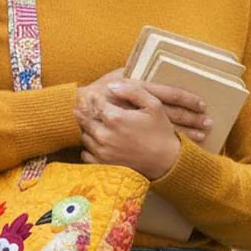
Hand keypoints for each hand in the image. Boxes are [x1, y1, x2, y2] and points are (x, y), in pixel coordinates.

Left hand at [74, 72, 209, 179]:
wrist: (166, 160)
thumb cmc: (161, 131)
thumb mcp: (153, 105)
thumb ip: (132, 91)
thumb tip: (110, 85)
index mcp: (116, 118)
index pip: (94, 103)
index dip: (94, 98)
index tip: (97, 96)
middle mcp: (105, 135)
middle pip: (85, 119)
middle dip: (87, 112)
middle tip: (94, 110)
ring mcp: (102, 151)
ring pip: (84, 136)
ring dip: (88, 129)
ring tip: (98, 125)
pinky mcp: (103, 164)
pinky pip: (85, 154)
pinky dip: (89, 148)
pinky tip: (99, 143)